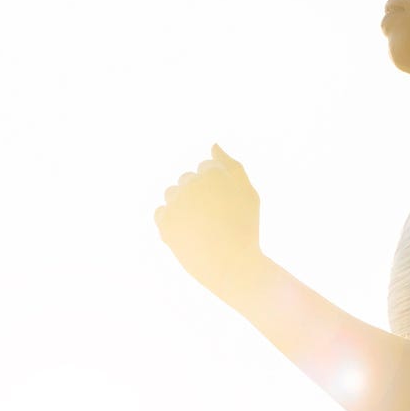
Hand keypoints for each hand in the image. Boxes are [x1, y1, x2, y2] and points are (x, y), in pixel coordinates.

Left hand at [154, 143, 264, 302]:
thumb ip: (231, 166)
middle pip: (187, 180)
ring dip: (182, 206)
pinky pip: (161, 213)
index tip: (224, 207)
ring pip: (172, 194)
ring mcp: (176, 203)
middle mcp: (191, 183)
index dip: (216, 190)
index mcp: (213, 173)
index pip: (205, 169)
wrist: (232, 265)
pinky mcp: (164, 222)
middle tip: (214, 220)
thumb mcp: (248, 193)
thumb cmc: (245, 228)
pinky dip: (171, 222)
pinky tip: (188, 234)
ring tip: (200, 226)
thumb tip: (213, 145)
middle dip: (197, 195)